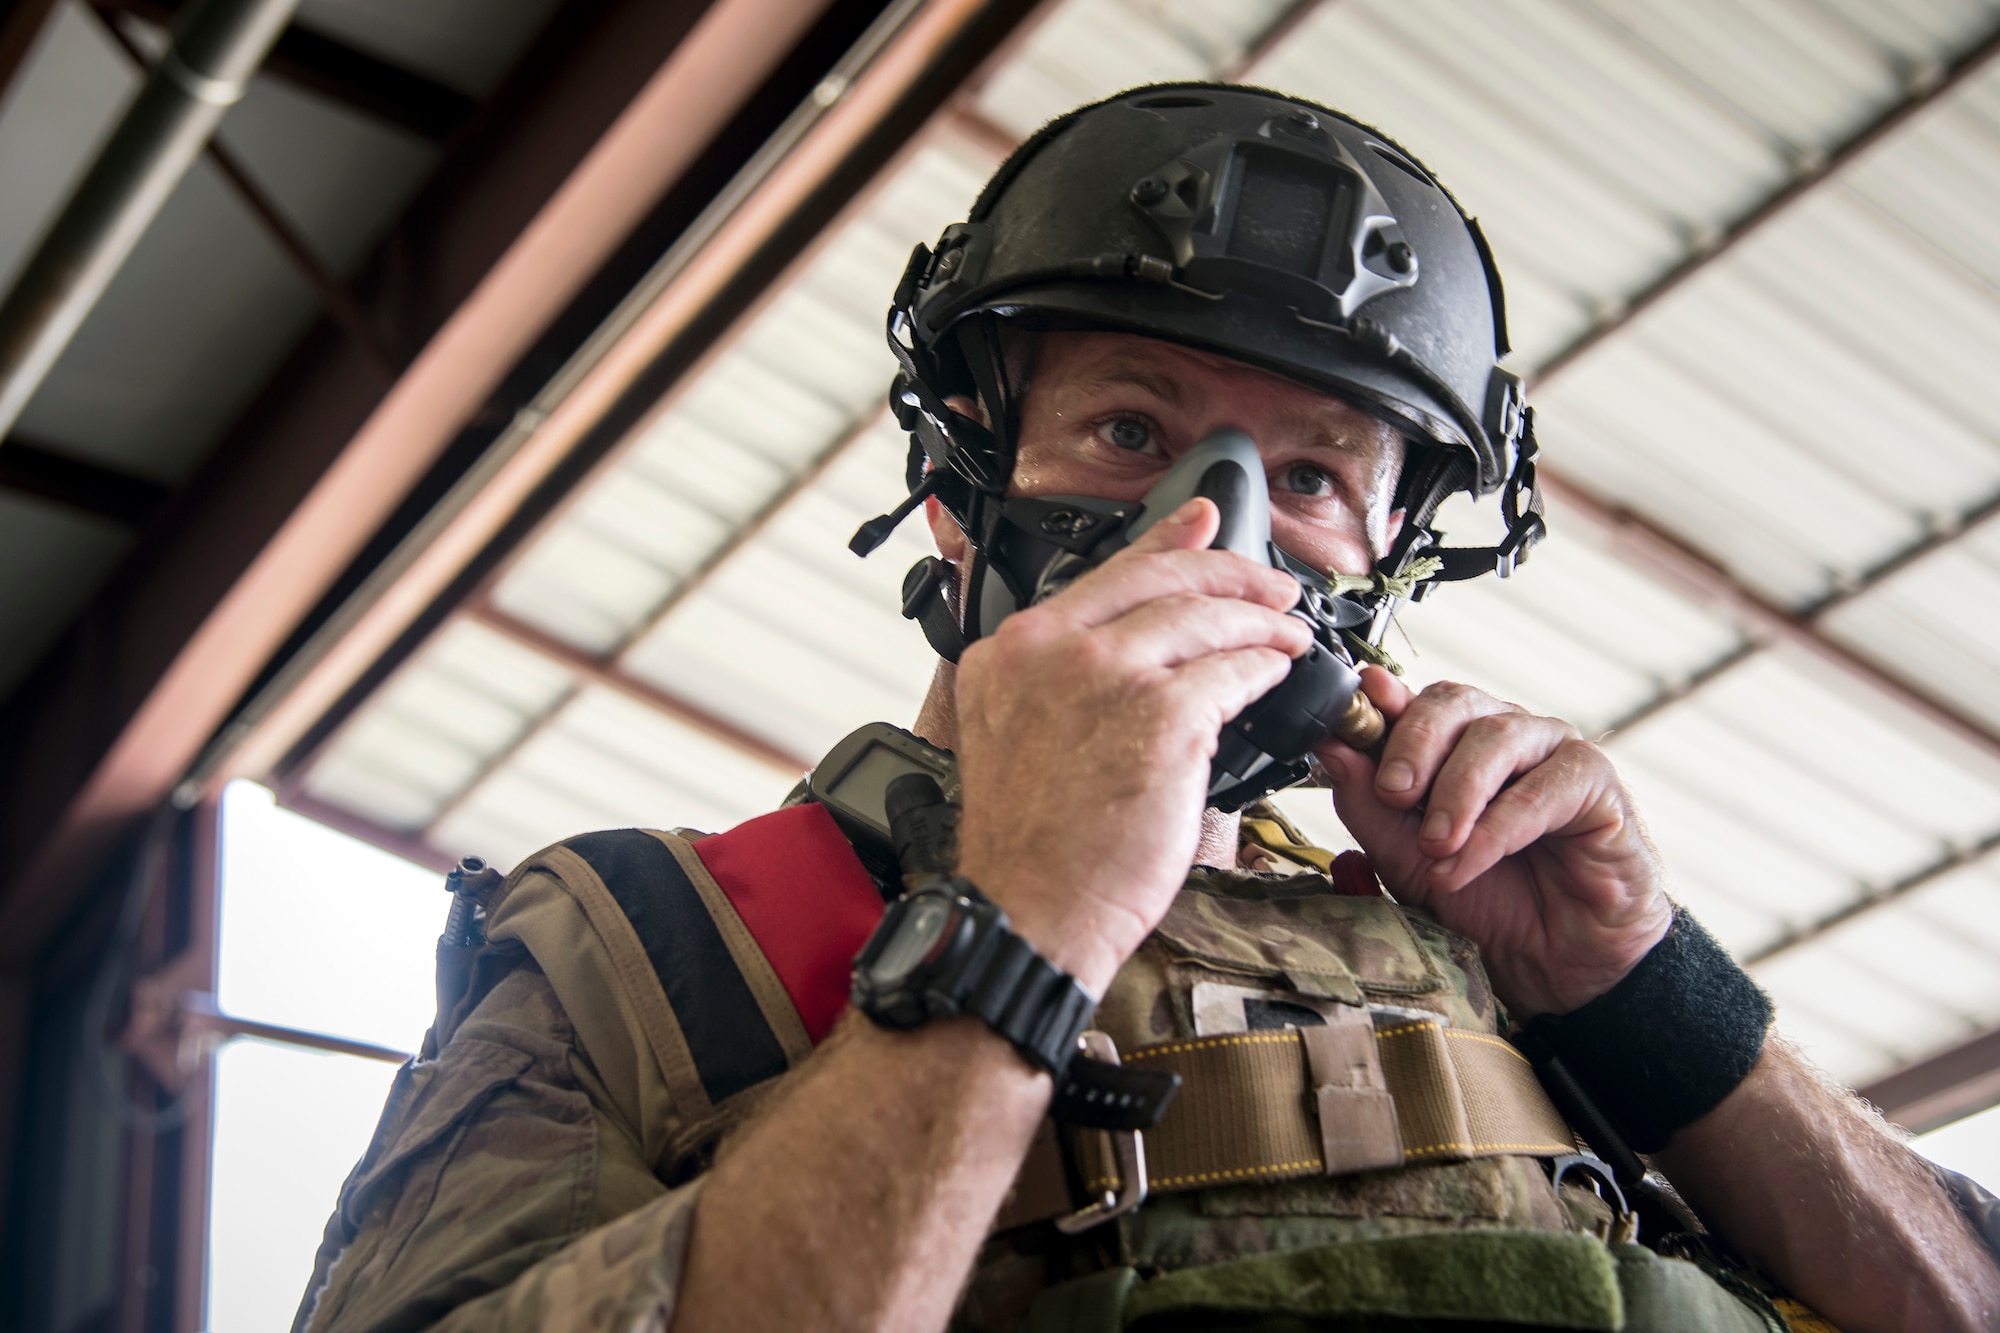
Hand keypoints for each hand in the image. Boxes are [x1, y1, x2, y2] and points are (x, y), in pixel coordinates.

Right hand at [951, 499, 1308, 992]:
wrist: (1029, 912)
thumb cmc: (1030, 848)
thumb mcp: (1017, 736)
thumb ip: (1059, 679)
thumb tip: (1128, 643)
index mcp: (1011, 653)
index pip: (1104, 574)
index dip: (1166, 541)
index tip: (1201, 518)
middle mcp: (1050, 652)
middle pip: (1160, 581)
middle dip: (1231, 572)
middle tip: (1272, 584)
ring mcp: (1104, 678)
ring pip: (1202, 619)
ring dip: (1259, 622)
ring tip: (1288, 632)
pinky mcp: (1159, 716)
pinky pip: (1231, 672)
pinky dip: (1263, 667)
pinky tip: (1277, 672)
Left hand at [1313, 669, 1671, 1016]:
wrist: (1554, 964)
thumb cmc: (1487, 903)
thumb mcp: (1407, 860)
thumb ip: (1370, 807)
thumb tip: (1333, 749)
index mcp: (1456, 743)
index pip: (1416, 702)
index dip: (1382, 708)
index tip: (1349, 723)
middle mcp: (1505, 735)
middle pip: (1454, 702)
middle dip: (1414, 745)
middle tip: (1393, 794)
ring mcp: (1553, 753)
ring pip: (1497, 736)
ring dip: (1455, 793)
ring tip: (1435, 846)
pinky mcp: (1596, 785)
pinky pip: (1544, 788)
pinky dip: (1496, 829)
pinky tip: (1466, 865)